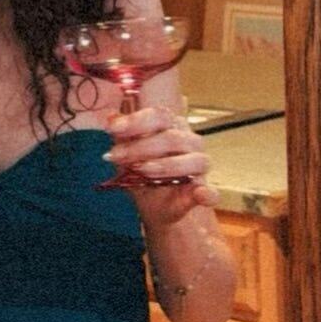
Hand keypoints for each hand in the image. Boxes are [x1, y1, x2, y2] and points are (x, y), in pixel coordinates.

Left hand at [105, 107, 218, 225]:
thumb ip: (121, 136)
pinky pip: (211, 192)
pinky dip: (207, 193)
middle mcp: (189, 142)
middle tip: (116, 156)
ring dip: (166, 165)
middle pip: (172, 138)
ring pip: (194, 160)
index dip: (136, 120)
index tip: (113, 128)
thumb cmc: (141, 174)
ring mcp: (199, 167)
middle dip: (140, 147)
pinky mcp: (203, 192)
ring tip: (142, 170)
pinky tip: (200, 195)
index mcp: (171, 127)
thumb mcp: (126, 154)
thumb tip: (109, 117)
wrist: (153, 206)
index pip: (159, 115)